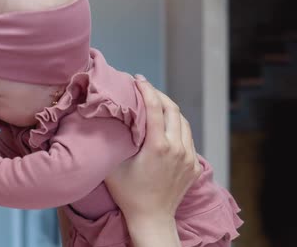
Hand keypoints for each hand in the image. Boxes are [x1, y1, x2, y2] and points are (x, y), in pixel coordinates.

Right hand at [105, 76, 201, 242]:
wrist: (152, 218)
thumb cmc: (128, 193)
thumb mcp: (113, 166)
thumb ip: (110, 142)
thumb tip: (102, 120)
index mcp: (158, 146)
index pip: (154, 107)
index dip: (146, 89)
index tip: (138, 79)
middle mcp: (177, 148)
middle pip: (173, 109)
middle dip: (159, 94)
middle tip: (146, 88)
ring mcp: (189, 157)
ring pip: (184, 122)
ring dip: (170, 109)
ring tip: (156, 103)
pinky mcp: (194, 165)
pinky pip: (188, 137)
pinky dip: (178, 126)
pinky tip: (167, 126)